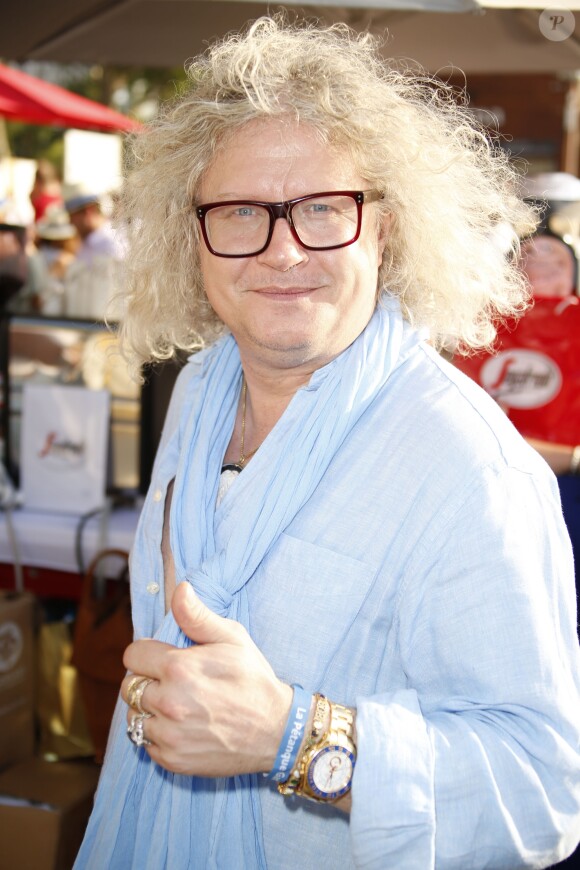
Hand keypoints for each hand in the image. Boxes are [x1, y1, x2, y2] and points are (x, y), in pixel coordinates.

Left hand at [121, 582, 292, 776]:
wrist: (276, 731)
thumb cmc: (253, 680)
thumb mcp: (232, 638)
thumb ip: (197, 615)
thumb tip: (180, 590)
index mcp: (178, 668)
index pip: (132, 656)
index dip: (147, 654)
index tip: (163, 659)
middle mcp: (168, 703)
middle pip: (128, 687)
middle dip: (146, 680)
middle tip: (171, 682)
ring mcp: (169, 735)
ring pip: (134, 716)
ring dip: (149, 709)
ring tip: (177, 705)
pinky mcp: (172, 760)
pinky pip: (146, 743)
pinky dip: (159, 735)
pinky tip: (182, 727)